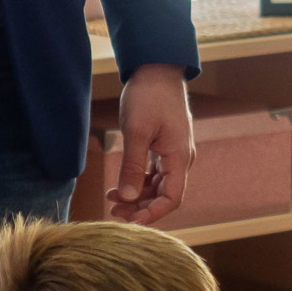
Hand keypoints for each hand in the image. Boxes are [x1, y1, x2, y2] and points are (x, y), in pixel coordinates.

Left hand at [108, 63, 192, 223]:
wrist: (157, 69)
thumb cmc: (149, 96)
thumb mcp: (136, 131)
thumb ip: (132, 166)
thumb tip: (127, 197)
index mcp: (179, 158)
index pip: (172, 199)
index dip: (152, 214)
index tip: (130, 221)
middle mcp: (180, 159)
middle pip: (164, 195)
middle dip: (140, 208)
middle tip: (113, 212)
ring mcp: (173, 154)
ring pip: (157, 186)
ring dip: (137, 196)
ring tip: (111, 200)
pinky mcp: (164, 148)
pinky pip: (153, 174)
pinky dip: (138, 182)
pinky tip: (119, 186)